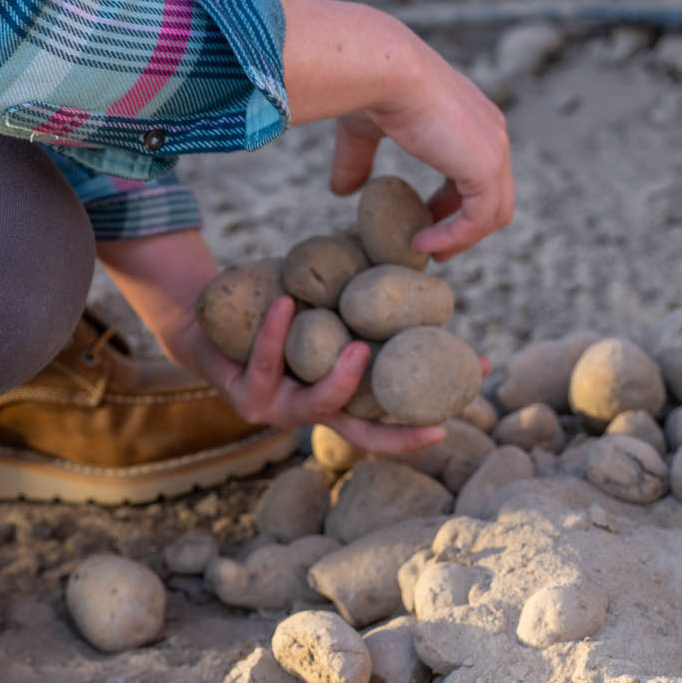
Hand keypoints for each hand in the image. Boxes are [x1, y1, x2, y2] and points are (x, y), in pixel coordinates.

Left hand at [99, 230, 443, 454]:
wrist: (205, 323)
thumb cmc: (274, 309)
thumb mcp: (325, 304)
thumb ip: (361, 294)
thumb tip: (416, 247)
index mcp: (338, 394)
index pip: (393, 411)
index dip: (435, 399)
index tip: (476, 379)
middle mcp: (312, 413)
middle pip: (364, 435)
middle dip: (401, 431)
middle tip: (434, 415)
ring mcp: (279, 410)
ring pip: (318, 404)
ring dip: (340, 377)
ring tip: (357, 344)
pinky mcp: (245, 396)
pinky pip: (266, 362)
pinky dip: (276, 333)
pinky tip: (286, 304)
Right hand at [280, 0, 513, 259]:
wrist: (382, 68)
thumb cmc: (370, 87)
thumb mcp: (362, 131)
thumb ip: (357, 160)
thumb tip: (340, 191)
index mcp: (470, 117)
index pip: (476, 166)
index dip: (453, 197)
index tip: (425, 217)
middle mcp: (491, 130)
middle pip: (494, 191)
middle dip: (464, 223)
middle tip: (431, 245)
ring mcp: (494, 149)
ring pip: (494, 210)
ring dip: (461, 237)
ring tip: (426, 250)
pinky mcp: (486, 168)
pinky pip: (480, 218)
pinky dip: (455, 237)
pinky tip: (422, 242)